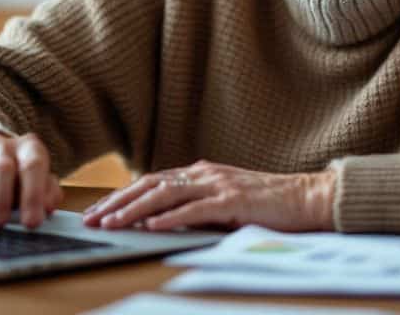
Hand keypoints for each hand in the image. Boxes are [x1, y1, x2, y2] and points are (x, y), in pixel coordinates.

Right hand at [0, 133, 63, 228]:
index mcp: (29, 148)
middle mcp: (3, 145)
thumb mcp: (39, 182)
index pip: (33, 166)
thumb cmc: (20, 178)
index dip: (32, 195)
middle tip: (2, 223)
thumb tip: (47, 208)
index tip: (30, 223)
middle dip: (2, 199)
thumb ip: (48, 193)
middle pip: (3, 168)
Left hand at [81, 160, 335, 232]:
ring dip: (134, 209)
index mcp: (200, 172)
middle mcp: (204, 173)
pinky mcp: (233, 201)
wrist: (308, 197)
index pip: (151, 182)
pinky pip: (195, 209)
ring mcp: (218, 184)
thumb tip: (158, 220)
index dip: (121, 196)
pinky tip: (151, 225)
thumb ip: (196, 205)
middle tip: (91, 220)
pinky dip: (170, 217)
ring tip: (111, 223)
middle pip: (150, 184)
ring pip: (165, 194)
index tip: (97, 212)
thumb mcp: (224, 201)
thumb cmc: (268, 204)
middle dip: (117, 202)